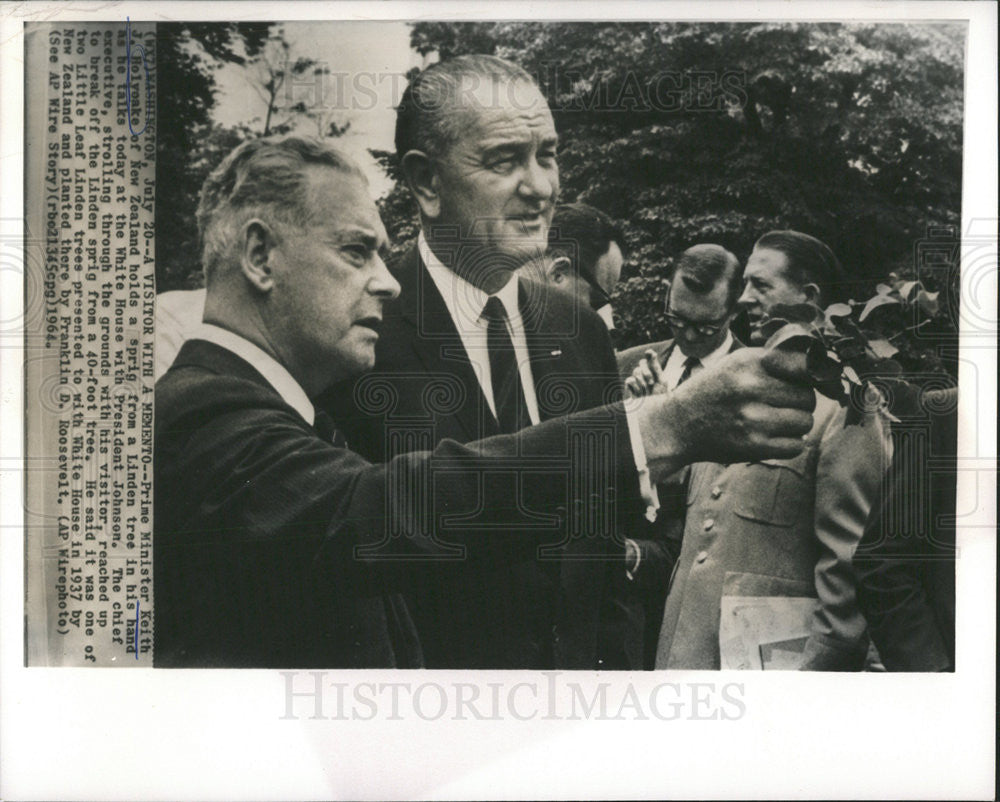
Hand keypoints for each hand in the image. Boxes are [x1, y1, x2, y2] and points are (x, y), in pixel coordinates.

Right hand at [624, 349, 666, 397]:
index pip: (651, 357)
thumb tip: (652, 353)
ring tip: (646, 391)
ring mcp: (637, 378)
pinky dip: (636, 386)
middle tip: (651, 383)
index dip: (649, 354)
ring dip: (642, 382)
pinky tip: (640, 393)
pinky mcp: (630, 385)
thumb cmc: (659, 396)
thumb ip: (656, 367)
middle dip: (647, 372)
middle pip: (642, 362)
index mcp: (654, 370)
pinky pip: (630, 380)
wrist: (652, 408)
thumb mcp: (661, 381)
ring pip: (636, 371)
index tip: (649, 353)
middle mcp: (645, 372)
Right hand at [634, 347, 815, 478]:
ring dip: (795, 424)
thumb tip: (818, 365)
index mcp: (748, 362)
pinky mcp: (752, 446)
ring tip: (776, 421)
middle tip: (781, 405)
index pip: (804, 365)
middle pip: (808, 397)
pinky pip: (795, 446)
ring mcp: (752, 419)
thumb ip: (773, 360)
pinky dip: (789, 444)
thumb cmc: (713, 391)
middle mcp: (750, 387)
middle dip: (800, 403)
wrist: (677, 425)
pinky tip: (773, 437)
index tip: (802, 383)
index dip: (809, 376)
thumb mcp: (736, 363)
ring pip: (805, 422)